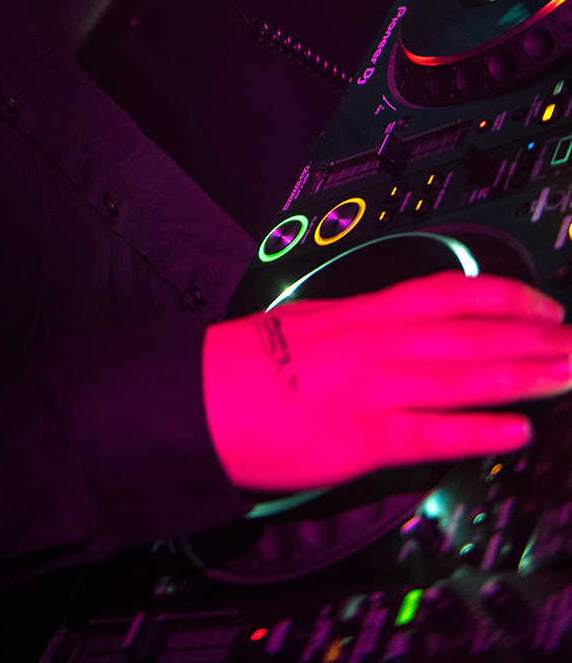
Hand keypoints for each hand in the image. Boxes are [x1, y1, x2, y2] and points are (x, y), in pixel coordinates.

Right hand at [203, 273, 571, 491]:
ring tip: (567, 376)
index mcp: (360, 313)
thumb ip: (360, 327)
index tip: (544, 304)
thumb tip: (398, 330)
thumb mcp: (309, 322)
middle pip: (468, 334)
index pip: (447, 292)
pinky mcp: (360, 439)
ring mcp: (370, 389)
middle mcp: (373, 344)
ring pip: (461, 377)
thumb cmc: (243, 364)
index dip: (504, 297)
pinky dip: (477, 433)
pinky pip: (431, 434)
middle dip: (532, 338)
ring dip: (522, 376)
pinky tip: (516, 434)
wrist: (197, 398)